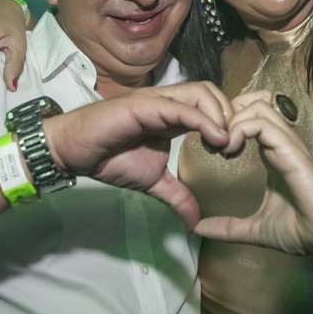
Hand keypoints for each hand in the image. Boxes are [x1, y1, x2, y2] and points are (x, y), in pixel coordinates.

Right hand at [43, 82, 232, 229]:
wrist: (75, 151)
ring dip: (221, 114)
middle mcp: (167, 102)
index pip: (210, 105)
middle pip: (210, 91)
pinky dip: (203, 120)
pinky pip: (180, 108)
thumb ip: (177, 195)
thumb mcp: (153, 182)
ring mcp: (156, 100)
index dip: (228, 121)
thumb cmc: (109, 159)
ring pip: (200, 93)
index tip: (236, 149)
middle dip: (230, 114)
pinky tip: (216, 138)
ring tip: (227, 142)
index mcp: (171, 115)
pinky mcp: (144, 105)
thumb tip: (195, 221)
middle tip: (236, 144)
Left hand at [193, 91, 312, 266]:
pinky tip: (230, 150)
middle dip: (227, 112)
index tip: (212, 146)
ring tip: (222, 146)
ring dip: (233, 121)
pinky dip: (241, 129)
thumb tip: (197, 228)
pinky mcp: (291, 151)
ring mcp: (287, 144)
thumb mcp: (256, 228)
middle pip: (252, 101)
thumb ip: (227, 227)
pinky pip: (263, 124)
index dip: (226, 123)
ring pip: (257, 106)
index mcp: (272, 153)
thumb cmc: (304, 229)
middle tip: (214, 140)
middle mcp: (280, 143)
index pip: (248, 117)